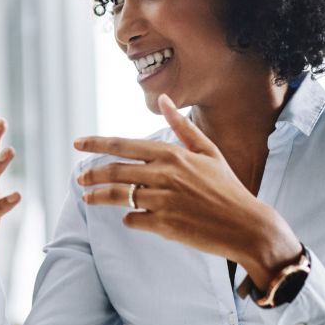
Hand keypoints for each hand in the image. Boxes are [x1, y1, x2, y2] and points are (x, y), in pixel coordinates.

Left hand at [74, 96, 301, 287]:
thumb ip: (181, 126)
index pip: (123, 145)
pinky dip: (129, 218)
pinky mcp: (164, 225)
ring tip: (88, 198)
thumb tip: (164, 99)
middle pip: (114, 171)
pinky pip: (133, 219)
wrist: (246, 225)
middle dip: (92, 174)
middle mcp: (164, 175)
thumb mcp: (208, 151)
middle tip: (80, 179)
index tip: (78, 143)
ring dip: (99, 197)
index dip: (96, 144)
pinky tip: (130, 218)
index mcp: (172, 154)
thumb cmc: (227, 187)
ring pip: (118, 196)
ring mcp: (163, 201)